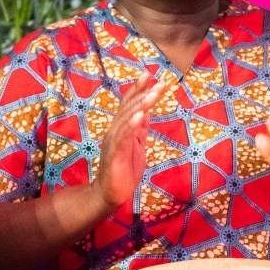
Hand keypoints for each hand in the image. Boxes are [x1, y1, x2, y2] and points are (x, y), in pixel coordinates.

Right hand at [89, 78, 164, 211]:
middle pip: (129, 108)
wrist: (110, 194)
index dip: (138, 89)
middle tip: (159, 82)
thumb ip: (140, 129)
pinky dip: (132, 125)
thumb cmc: (124, 171)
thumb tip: (146, 111)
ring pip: (127, 119)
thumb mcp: (137, 145)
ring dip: (140, 105)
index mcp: (120, 129)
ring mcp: (113, 142)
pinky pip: (123, 137)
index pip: (128, 105)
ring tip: (153, 93)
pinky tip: (141, 115)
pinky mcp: (115, 154)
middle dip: (144, 94)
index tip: (149, 74)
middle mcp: (114, 131)